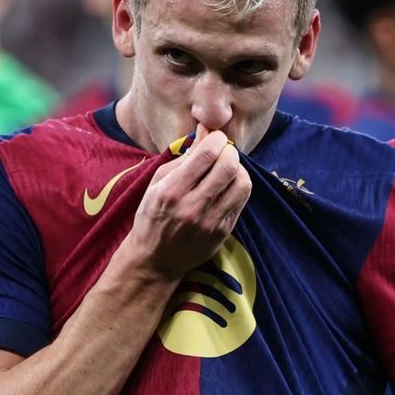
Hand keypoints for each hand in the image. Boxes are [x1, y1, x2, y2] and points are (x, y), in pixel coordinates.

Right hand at [123, 124, 251, 280]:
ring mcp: (210, 222)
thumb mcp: (156, 184)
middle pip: (228, 166)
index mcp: (171, 191)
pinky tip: (227, 186)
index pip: (207, 154)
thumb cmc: (152, 217)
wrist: (155, 261)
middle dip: (230, 151)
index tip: (215, 137)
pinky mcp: (223, 232)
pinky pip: (241, 201)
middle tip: (223, 152)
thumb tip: (205, 133)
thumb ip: (182, 158)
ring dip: (238, 170)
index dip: (217, 139)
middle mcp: (192, 207)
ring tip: (227, 170)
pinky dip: (238, 187)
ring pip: (242, 184)